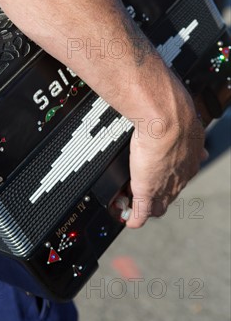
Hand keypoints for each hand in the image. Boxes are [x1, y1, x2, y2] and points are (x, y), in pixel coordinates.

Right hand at [125, 84, 207, 227]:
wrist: (166, 118)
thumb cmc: (172, 112)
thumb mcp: (180, 113)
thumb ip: (175, 113)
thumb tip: (165, 100)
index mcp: (191, 156)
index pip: (182, 174)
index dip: (171, 177)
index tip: (162, 173)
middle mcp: (182, 173)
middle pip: (171, 192)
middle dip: (159, 193)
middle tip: (145, 190)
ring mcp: (165, 184)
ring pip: (158, 205)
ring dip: (145, 205)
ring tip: (132, 202)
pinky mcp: (147, 191)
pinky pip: (141, 212)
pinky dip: (134, 218)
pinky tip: (128, 220)